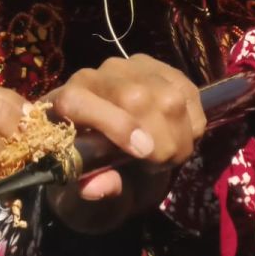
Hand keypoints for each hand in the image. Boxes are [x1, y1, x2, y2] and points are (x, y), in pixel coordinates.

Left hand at [43, 54, 205, 233]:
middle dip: (158, 139)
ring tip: (170, 155)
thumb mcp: (87, 185)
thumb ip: (91, 185)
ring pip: (167, 96)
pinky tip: (180, 136)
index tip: (141, 152)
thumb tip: (97, 187)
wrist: (114, 147)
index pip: (77, 101)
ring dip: (179, 135)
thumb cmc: (95, 167)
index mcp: (62, 103)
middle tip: (161, 163)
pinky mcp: (163, 70)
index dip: (114, 125)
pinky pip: (188, 94)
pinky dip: (192, 123)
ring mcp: (130, 68)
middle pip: (134, 97)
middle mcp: (94, 76)